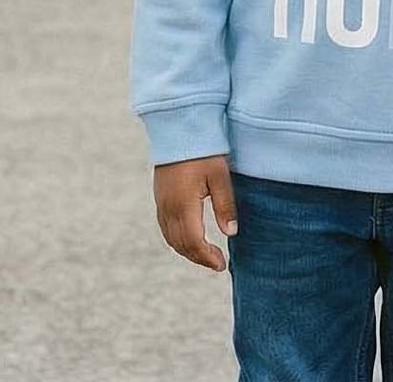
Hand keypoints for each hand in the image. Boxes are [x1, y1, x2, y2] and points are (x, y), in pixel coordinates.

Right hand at [153, 155, 236, 270]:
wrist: (178, 127)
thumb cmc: (204, 149)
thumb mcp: (219, 175)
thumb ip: (225, 205)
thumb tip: (231, 233)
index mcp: (184, 205)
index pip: (194, 242)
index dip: (207, 257)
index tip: (221, 265)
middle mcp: (168, 208)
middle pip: (181, 244)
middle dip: (198, 257)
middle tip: (217, 263)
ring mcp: (161, 203)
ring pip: (171, 238)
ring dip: (187, 250)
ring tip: (206, 254)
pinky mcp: (160, 197)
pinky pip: (165, 228)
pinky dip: (178, 239)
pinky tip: (190, 238)